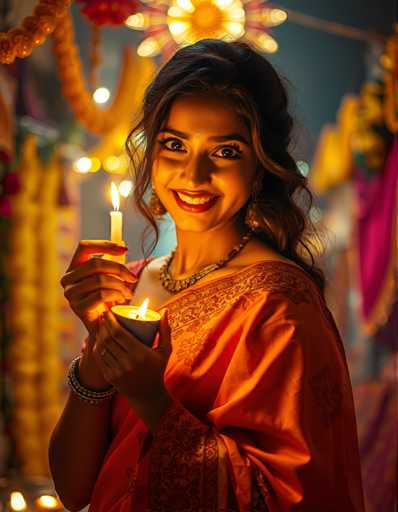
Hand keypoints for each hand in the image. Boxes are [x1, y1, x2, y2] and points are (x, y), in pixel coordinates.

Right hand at [61, 240, 135, 335]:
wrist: (103, 326)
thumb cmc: (106, 299)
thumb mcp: (109, 277)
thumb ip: (112, 262)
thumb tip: (122, 244)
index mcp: (73, 267)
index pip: (84, 247)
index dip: (105, 245)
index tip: (125, 249)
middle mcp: (68, 279)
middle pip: (95, 263)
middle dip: (119, 269)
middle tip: (133, 278)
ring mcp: (70, 294)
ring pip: (100, 280)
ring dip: (120, 285)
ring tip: (128, 293)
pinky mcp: (78, 307)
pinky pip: (101, 295)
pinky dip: (115, 295)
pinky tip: (120, 300)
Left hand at [93, 308, 172, 431]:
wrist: (148, 396)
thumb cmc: (157, 369)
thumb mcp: (165, 350)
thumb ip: (165, 330)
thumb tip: (165, 310)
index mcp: (140, 354)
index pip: (118, 333)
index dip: (111, 320)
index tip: (109, 312)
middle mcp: (127, 362)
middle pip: (108, 338)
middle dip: (103, 325)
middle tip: (104, 317)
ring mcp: (117, 371)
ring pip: (101, 348)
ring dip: (99, 334)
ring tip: (101, 326)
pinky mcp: (110, 377)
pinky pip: (99, 358)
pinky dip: (97, 347)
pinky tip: (98, 339)